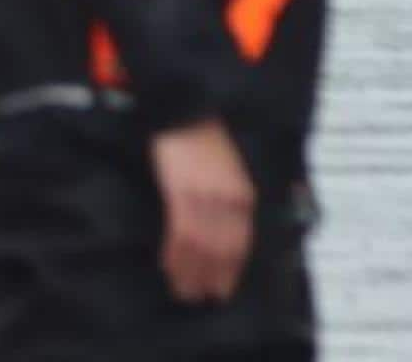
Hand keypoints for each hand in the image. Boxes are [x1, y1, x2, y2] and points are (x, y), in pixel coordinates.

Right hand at [150, 121, 255, 305]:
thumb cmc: (207, 141)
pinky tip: (168, 266)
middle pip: (220, 251)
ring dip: (190, 272)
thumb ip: (234, 200)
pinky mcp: (180, 194)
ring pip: (199, 247)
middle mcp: (227, 202)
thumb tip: (228, 231)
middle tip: (200, 298)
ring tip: (182, 290)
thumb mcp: (233, 171)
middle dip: (210, 278)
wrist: (186, 114)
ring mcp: (203, 199)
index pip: (239, 245)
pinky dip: (174, 253)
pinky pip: (179, 233)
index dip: (230, 272)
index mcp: (243, 196)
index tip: (222, 291)